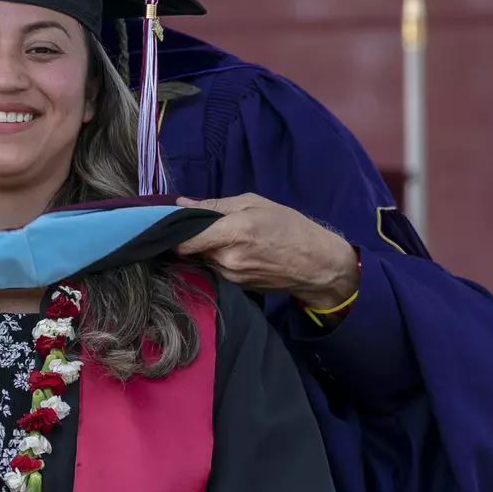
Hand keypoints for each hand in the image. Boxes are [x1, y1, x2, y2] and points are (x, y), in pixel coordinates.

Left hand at [175, 194, 358, 311]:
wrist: (317, 265)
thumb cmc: (290, 227)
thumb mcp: (255, 203)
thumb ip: (214, 205)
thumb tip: (181, 204)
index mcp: (232, 233)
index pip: (184, 241)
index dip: (174, 232)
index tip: (175, 224)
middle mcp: (227, 260)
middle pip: (191, 250)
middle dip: (194, 238)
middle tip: (207, 225)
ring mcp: (230, 277)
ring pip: (204, 260)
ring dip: (208, 249)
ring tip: (229, 238)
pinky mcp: (236, 288)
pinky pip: (217, 270)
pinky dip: (220, 260)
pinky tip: (239, 252)